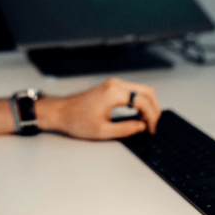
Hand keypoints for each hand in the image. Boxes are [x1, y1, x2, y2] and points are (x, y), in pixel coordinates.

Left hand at [37, 77, 161, 139]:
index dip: (152, 117)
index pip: (143, 101)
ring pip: (141, 89)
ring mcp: (113, 84)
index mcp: (114, 93)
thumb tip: (143, 127)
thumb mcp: (103, 131)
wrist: (60, 112)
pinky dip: (140, 102)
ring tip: (146, 123)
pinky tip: (138, 115)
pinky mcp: (111, 87)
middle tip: (153, 125)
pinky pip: (133, 91)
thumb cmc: (76, 120)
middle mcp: (115, 84)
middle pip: (147, 91)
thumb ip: (127, 129)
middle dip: (154, 109)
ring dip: (148, 105)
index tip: (152, 129)